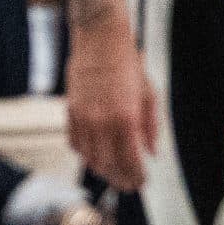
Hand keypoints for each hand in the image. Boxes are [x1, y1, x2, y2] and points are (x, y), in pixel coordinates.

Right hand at [63, 19, 156, 192]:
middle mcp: (103, 123)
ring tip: (113, 174)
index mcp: (126, 119)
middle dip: (120, 179)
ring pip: (90, 159)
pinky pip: (75, 144)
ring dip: (103, 171)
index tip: (142, 183)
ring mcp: (84, 119)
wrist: (100, 39)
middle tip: (129, 185)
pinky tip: (95, 156)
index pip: (131, 161)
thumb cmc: (127, 63)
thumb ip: (151, 127)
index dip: (136, 177)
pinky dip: (85, 155)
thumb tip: (152, 152)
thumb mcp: (148, 94)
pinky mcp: (71, 112)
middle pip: (109, 166)